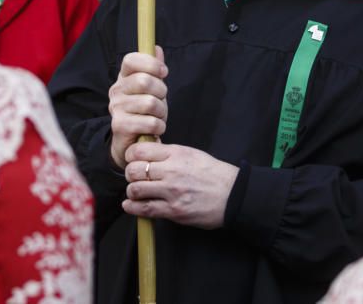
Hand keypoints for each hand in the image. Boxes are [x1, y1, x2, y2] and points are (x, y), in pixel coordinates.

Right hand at [109, 47, 168, 169]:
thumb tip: (157, 48)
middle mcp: (116, 90)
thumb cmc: (144, 112)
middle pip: (144, 81)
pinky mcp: (120, 126)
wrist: (131, 142)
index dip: (150, 63)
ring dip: (162, 112)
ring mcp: (116, 108)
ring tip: (158, 117)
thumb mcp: (152, 88)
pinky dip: (159, 127)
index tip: (163, 72)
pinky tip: (154, 129)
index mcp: (123, 77)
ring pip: (150, 103)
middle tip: (161, 100)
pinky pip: (150, 122)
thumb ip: (154, 69)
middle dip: (161, 92)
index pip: (131, 60)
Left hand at [122, 142, 238, 229]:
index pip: (139, 150)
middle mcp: (171, 171)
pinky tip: (130, 205)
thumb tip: (147, 152)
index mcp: (175, 154)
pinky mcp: (174, 211)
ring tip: (136, 192)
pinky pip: (144, 209)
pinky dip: (132, 207)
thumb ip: (169, 153)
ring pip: (135, 189)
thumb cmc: (213, 174)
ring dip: (132, 191)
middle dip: (130, 174)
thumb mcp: (191, 154)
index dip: (131, 156)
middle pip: (133, 170)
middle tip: (134, 177)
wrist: (233, 195)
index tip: (132, 160)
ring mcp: (172, 192)